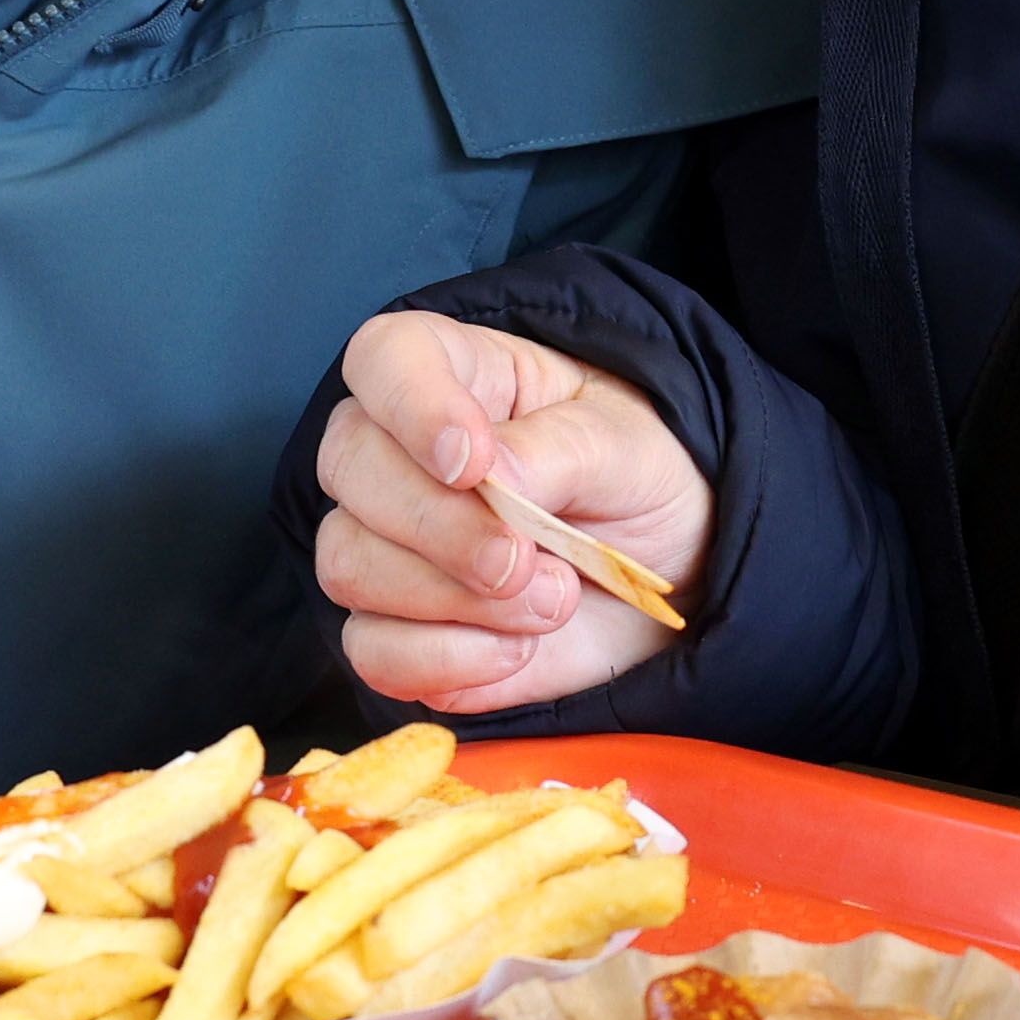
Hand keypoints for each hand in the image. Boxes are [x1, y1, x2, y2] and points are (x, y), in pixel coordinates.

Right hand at [316, 311, 712, 715]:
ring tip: (553, 602)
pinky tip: (515, 650)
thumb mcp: (626, 447)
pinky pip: (371, 651)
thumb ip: (558, 451)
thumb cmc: (638, 482)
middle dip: (442, 529)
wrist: (671, 576)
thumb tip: (492, 476)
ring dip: (454, 600)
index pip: (384, 358)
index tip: (473, 461)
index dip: (413, 406)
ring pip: (348, 564)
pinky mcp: (396, 629)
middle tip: (526, 562)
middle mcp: (399, 451)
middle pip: (350, 469)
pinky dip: (446, 661)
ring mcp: (386, 542)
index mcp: (455, 374)